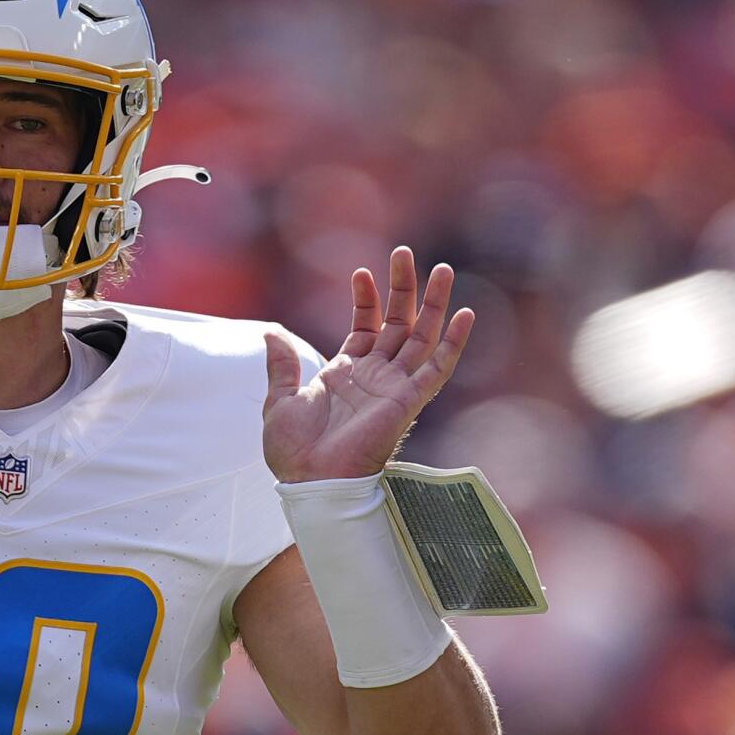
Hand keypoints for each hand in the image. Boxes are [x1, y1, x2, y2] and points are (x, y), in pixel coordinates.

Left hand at [262, 246, 473, 482]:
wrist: (309, 481)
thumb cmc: (293, 451)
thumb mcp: (280, 400)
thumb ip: (281, 364)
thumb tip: (268, 331)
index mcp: (345, 374)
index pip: (365, 326)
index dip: (366, 300)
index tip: (362, 273)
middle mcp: (374, 376)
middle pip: (398, 323)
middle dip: (403, 289)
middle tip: (405, 254)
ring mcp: (393, 387)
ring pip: (422, 337)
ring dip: (433, 304)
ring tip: (443, 269)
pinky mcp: (408, 401)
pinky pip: (437, 368)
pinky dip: (453, 343)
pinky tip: (465, 315)